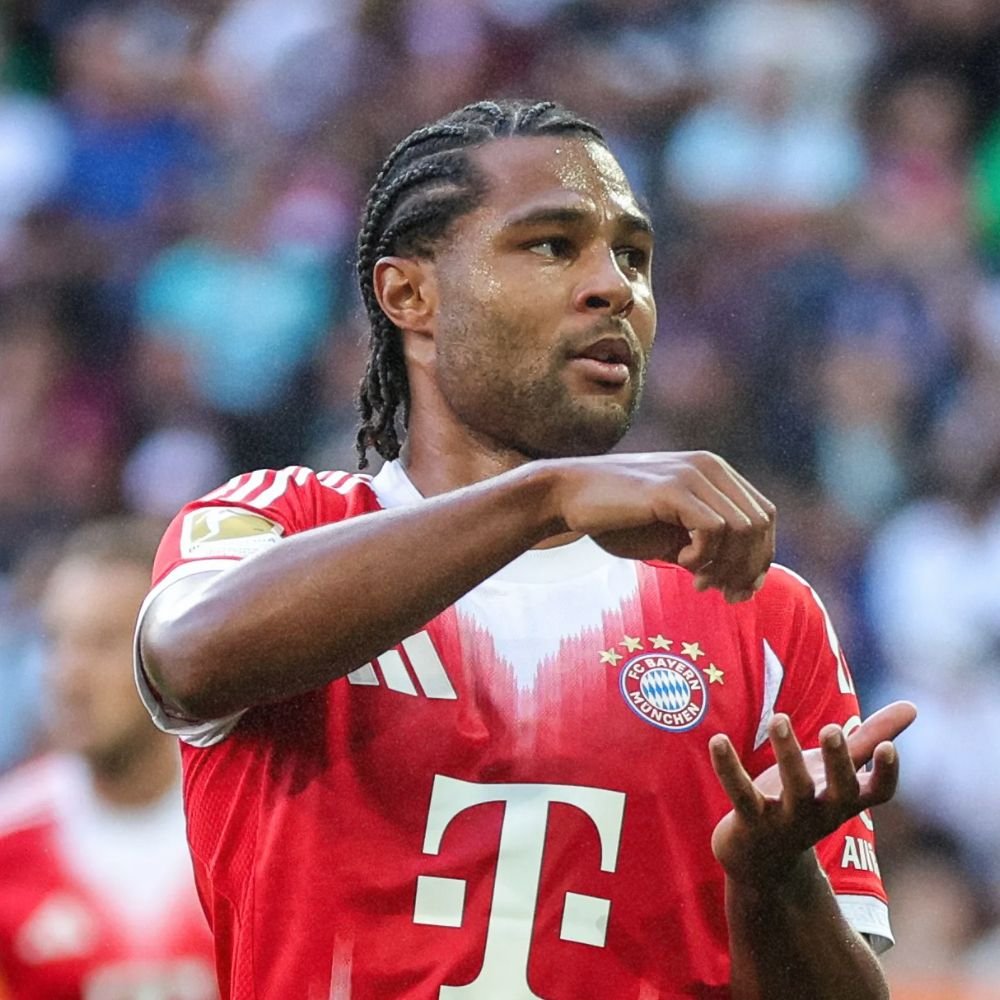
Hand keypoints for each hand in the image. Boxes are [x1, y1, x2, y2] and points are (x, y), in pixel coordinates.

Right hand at [550, 451, 774, 602]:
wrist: (568, 497)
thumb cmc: (616, 519)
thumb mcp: (671, 535)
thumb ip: (706, 548)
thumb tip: (745, 581)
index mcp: (714, 473)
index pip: (764, 515)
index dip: (761, 556)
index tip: (742, 590)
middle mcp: (710, 467)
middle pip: (760, 524)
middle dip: (748, 568)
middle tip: (724, 595)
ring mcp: (693, 474)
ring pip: (742, 528)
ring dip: (725, 565)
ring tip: (697, 582)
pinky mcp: (672, 488)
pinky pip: (714, 529)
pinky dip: (703, 555)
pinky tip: (679, 564)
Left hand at [708, 702, 916, 885]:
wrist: (761, 861)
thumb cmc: (804, 803)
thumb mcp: (836, 772)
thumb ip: (868, 740)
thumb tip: (912, 706)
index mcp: (844, 800)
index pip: (877, 794)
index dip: (886, 774)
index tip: (888, 748)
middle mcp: (821, 813)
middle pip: (838, 791)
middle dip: (837, 761)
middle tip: (832, 729)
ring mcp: (786, 820)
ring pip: (792, 789)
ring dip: (787, 754)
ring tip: (779, 718)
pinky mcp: (750, 821)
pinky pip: (740, 793)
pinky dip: (728, 767)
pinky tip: (717, 740)